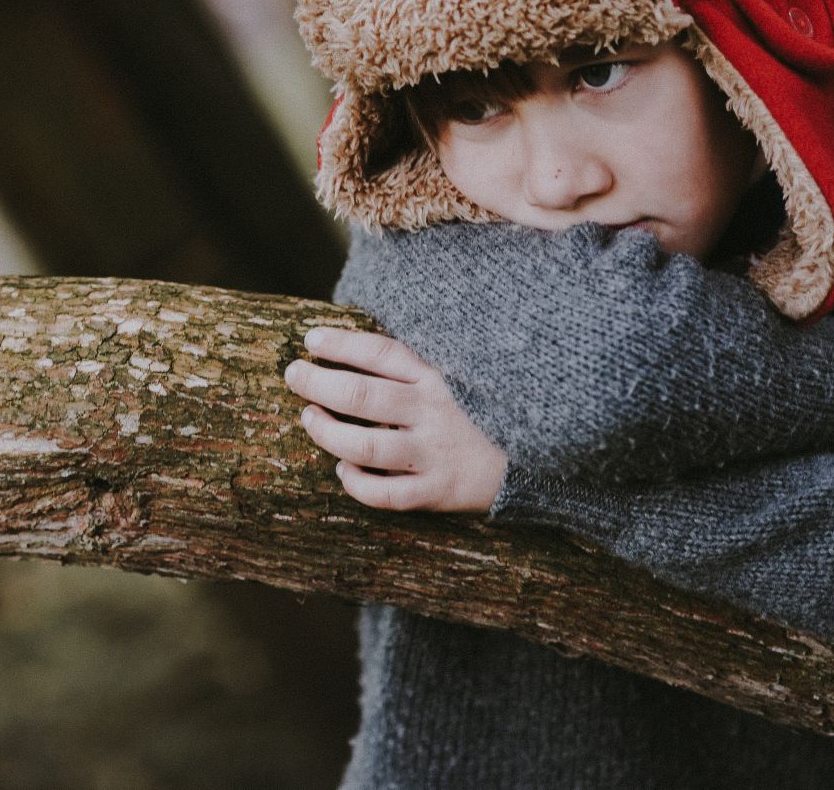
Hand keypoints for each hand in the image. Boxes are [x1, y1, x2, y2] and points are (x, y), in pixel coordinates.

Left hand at [283, 325, 507, 511]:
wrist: (539, 459)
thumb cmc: (484, 412)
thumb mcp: (459, 376)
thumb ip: (415, 365)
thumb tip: (356, 349)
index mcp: (438, 376)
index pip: (381, 352)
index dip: (341, 344)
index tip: (311, 340)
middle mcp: (433, 411)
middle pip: (362, 395)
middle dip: (319, 383)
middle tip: (294, 375)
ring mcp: (434, 453)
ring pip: (366, 446)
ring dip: (328, 433)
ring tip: (309, 418)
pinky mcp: (438, 491)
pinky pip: (387, 494)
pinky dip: (357, 484)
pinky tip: (342, 471)